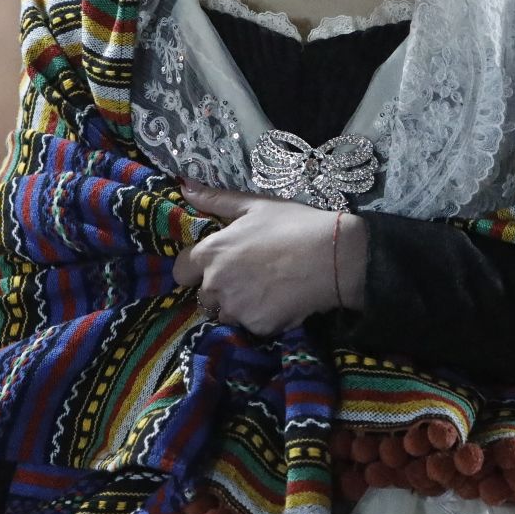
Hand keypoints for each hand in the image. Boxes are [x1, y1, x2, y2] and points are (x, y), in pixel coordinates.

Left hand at [174, 181, 364, 334]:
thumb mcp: (254, 205)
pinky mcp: (258, 327)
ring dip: (237, 306)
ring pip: (225, 314)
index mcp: (211, 253)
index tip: (212, 264)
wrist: (333, 257)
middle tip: (247, 275)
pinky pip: (250, 326)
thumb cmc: (293, 224)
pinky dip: (260, 317)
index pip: (181, 271)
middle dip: (219, 288)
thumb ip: (215, 199)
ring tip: (264, 290)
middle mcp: (216, 285)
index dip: (193, 268)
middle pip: (203, 295)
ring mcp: (237, 309)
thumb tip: (185, 186)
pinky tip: (279, 301)